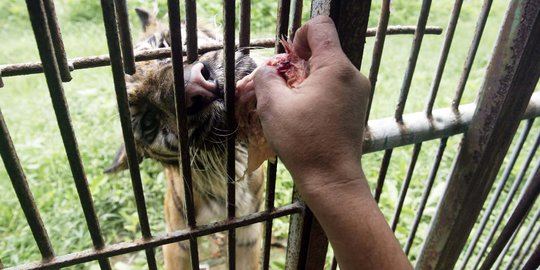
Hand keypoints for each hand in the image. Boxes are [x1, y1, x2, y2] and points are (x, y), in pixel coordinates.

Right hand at [252, 16, 370, 194]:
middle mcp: (353, 75)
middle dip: (299, 63)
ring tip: (294, 106)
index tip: (290, 60)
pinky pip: (335, 87)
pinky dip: (318, 93)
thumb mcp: (273, 106)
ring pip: (328, 70)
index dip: (299, 35)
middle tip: (285, 89)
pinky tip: (306, 115)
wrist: (332, 178)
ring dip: (307, 80)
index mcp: (336, 67)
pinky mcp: (357, 107)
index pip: (321, 26)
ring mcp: (358, 92)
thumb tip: (269, 71)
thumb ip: (266, 77)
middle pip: (323, 50)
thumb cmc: (303, 142)